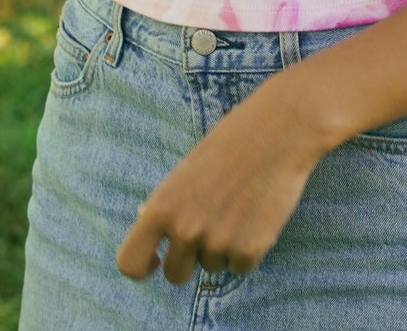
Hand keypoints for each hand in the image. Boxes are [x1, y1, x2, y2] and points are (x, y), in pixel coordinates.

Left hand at [115, 72, 320, 284]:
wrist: (277, 132)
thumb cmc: (229, 145)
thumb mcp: (187, 170)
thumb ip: (167, 202)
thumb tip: (143, 219)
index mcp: (162, 207)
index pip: (130, 263)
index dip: (142, 267)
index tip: (156, 261)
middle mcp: (184, 229)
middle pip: (175, 275)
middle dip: (190, 260)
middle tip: (210, 227)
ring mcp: (216, 243)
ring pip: (212, 267)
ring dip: (223, 248)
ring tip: (238, 207)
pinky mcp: (249, 251)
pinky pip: (240, 268)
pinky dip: (248, 250)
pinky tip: (256, 216)